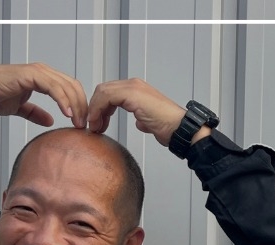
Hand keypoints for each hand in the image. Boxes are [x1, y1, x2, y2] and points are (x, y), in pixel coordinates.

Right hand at [0, 63, 87, 127]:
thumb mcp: (21, 108)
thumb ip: (36, 113)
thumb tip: (50, 121)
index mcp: (44, 78)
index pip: (70, 88)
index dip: (79, 104)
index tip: (81, 121)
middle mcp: (43, 72)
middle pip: (73, 86)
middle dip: (81, 106)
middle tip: (83, 123)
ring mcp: (38, 71)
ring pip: (66, 86)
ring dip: (75, 105)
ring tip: (77, 121)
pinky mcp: (31, 75)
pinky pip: (54, 87)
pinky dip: (63, 100)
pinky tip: (66, 112)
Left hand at [86, 78, 206, 145]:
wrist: (180, 129)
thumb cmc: (170, 127)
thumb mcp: (150, 122)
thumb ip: (142, 119)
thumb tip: (139, 123)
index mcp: (138, 90)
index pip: (109, 92)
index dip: (99, 107)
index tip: (98, 124)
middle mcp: (134, 85)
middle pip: (103, 90)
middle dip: (95, 108)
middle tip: (94, 126)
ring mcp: (134, 88)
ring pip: (103, 92)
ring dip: (95, 109)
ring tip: (95, 126)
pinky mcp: (132, 94)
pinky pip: (107, 97)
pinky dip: (98, 109)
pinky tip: (99, 122)